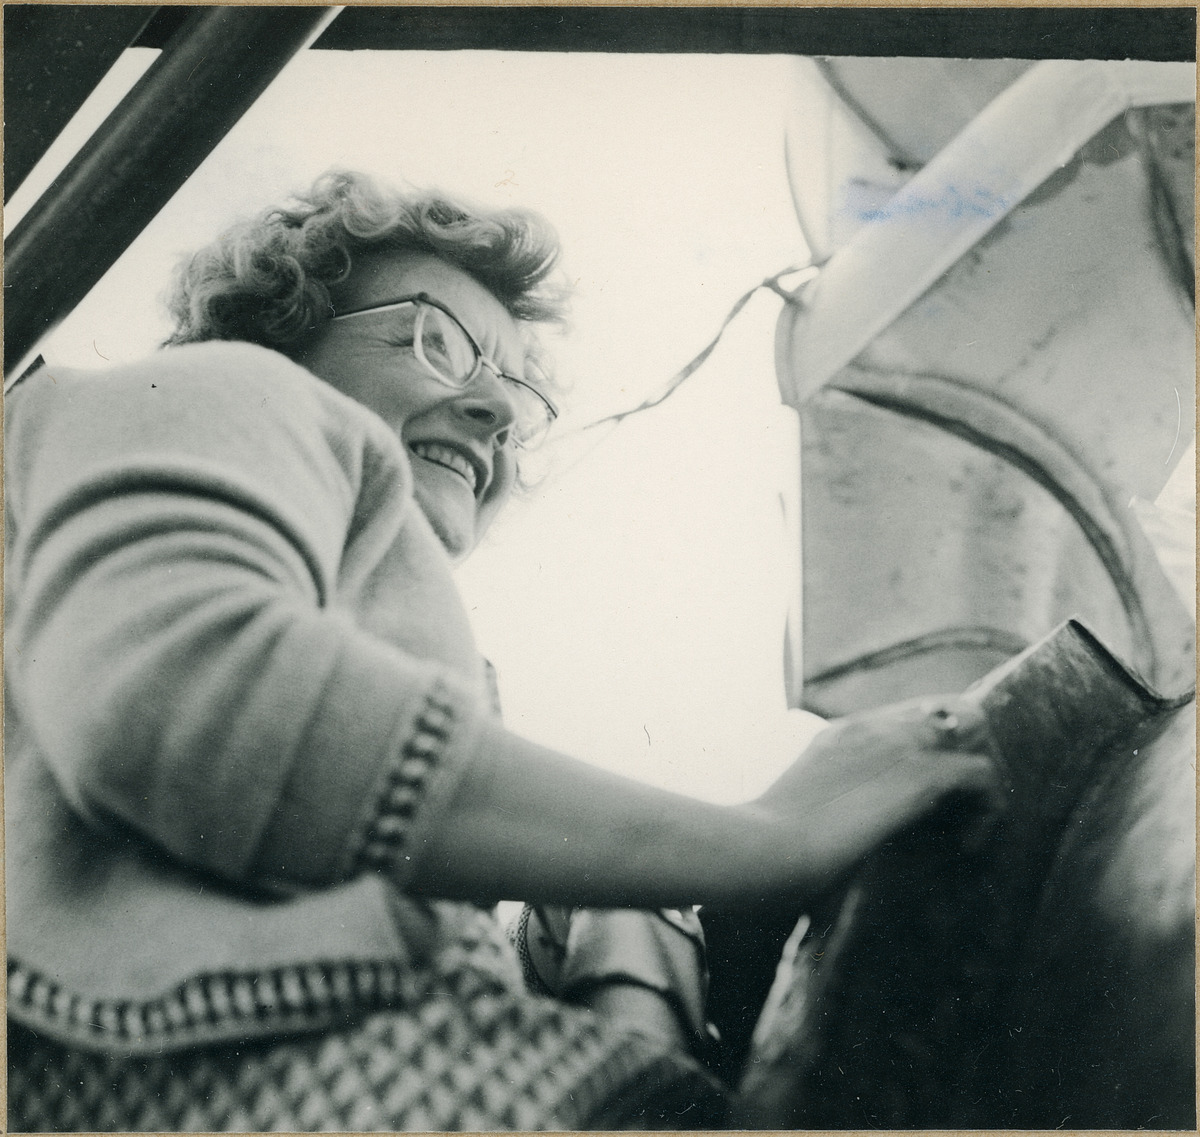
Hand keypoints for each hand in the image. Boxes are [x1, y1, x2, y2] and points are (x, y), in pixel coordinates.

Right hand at [749, 696, 1003, 894]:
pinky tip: (964, 846)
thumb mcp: (797, 811)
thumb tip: (836, 835)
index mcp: (841, 733)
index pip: (913, 715)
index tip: (933, 804)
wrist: (761, 847)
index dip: (935, 750)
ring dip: (978, 781)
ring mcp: (896, 744)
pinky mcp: (919, 774)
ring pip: (976, 731)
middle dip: (965, 757)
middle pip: (952, 711)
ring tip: (963, 830)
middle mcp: (872, 726)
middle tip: (957, 814)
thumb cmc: (767, 845)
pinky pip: (983, 773)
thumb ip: (824, 805)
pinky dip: (985, 810)